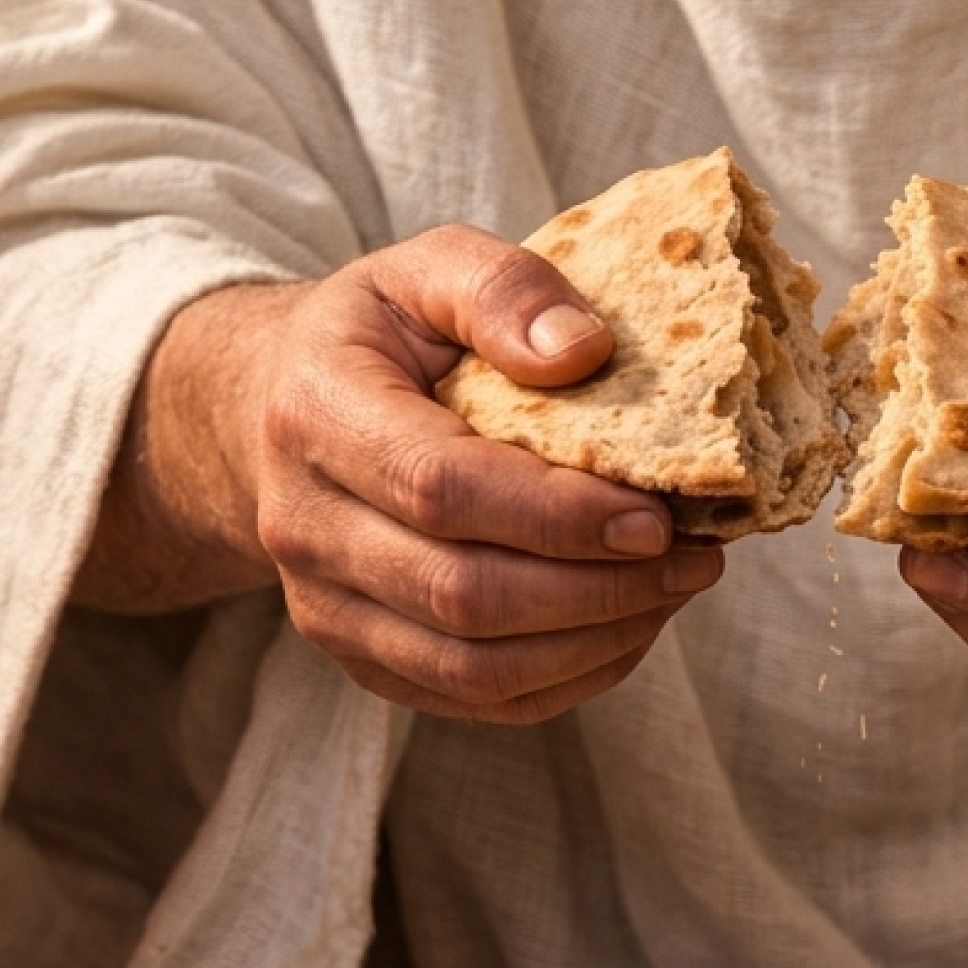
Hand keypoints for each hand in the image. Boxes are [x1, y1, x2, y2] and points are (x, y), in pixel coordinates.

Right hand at [76, 225, 723, 722]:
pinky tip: (629, 628)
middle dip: (599, 590)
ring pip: (472, 669)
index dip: (558, 516)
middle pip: (463, 595)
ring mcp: (325, 607)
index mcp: (318, 416)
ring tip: (675, 592)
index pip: (442, 490)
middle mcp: (305, 527)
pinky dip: (568, 678)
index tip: (656, 515)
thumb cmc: (379, 335)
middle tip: (694, 559)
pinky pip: (473, 698)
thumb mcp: (427, 269)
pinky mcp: (362, 659)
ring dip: (595, 643)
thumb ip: (501, 289)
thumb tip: (582, 350)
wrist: (273, 409)